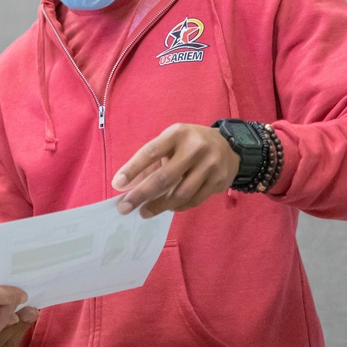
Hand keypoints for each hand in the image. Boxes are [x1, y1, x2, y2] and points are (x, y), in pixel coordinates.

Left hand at [112, 123, 238, 217]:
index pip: (151, 152)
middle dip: (141, 195)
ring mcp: (209, 166)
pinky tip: (166, 207)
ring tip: (144, 212)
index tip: (117, 184)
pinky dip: (176, 206)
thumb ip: (150, 162)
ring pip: (180, 193)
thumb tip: (125, 185)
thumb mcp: (171, 142)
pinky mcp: (219, 182)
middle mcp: (195, 149)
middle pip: (164, 177)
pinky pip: (193, 201)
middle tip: (124, 208)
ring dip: (158, 206)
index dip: (133, 169)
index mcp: (177, 134)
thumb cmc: (190, 144)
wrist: (229, 146)